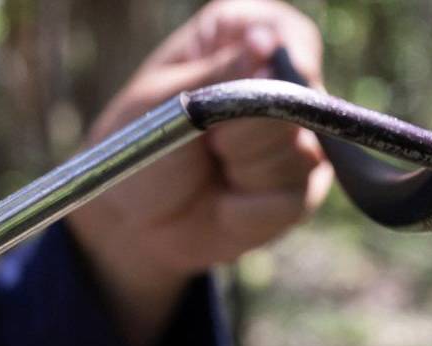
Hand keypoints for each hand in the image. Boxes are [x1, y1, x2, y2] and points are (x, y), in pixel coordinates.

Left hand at [67, 0, 331, 345]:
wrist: (129, 226)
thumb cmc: (131, 151)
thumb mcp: (162, 104)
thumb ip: (222, 76)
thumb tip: (270, 45)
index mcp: (242, 36)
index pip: (288, 33)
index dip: (273, 61)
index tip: (236, 82)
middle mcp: (278, 82)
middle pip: (299, 96)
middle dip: (243, 128)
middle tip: (202, 145)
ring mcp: (297, 140)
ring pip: (300, 150)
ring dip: (244, 169)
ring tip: (210, 174)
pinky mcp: (302, 192)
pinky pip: (296, 196)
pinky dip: (254, 207)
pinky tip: (227, 205)